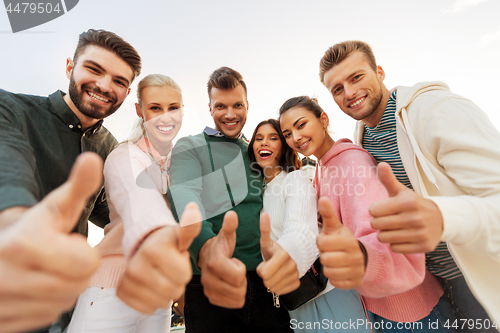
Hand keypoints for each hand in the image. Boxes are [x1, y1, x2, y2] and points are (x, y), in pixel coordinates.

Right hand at [0, 152, 101, 332]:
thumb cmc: (28, 230)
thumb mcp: (52, 207)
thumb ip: (77, 187)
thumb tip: (92, 160)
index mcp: (24, 244)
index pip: (88, 263)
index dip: (82, 251)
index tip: (63, 242)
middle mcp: (9, 277)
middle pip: (78, 284)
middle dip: (75, 270)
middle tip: (55, 257)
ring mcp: (3, 303)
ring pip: (64, 302)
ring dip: (62, 288)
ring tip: (44, 271)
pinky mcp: (3, 322)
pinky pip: (47, 317)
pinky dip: (47, 304)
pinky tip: (34, 287)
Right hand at [117, 202, 201, 313]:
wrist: (141, 247)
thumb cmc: (166, 243)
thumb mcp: (179, 235)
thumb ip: (189, 227)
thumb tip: (193, 208)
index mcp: (153, 250)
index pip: (184, 276)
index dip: (184, 268)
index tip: (176, 258)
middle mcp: (136, 265)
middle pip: (174, 291)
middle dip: (177, 282)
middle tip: (169, 269)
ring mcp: (127, 280)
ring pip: (161, 303)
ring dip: (166, 293)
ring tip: (161, 276)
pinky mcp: (122, 292)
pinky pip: (147, 309)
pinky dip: (153, 301)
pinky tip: (151, 286)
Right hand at [198, 211, 246, 307]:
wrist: (205, 257)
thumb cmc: (220, 246)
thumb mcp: (226, 235)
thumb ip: (230, 226)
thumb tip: (232, 214)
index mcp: (214, 263)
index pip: (238, 276)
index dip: (241, 268)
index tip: (234, 261)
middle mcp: (208, 279)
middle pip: (239, 289)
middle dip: (241, 279)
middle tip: (234, 269)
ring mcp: (208, 290)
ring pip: (237, 298)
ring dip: (239, 288)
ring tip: (232, 276)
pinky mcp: (211, 298)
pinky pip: (232, 304)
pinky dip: (235, 296)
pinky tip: (229, 284)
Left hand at [256, 213, 299, 294]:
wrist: (293, 254)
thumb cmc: (276, 248)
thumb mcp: (267, 240)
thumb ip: (264, 229)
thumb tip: (264, 214)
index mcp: (283, 255)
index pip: (264, 273)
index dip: (261, 269)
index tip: (264, 263)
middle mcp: (291, 266)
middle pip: (268, 282)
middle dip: (265, 276)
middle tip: (268, 268)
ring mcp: (295, 275)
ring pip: (274, 288)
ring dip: (270, 282)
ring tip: (274, 272)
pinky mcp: (297, 283)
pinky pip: (281, 291)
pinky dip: (277, 286)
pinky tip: (279, 278)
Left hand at [316, 197, 364, 288]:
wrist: (360, 256)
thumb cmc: (342, 240)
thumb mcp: (335, 227)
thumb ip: (328, 214)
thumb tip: (323, 198)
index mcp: (349, 241)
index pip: (321, 243)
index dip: (320, 242)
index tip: (327, 241)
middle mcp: (355, 257)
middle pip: (324, 259)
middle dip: (324, 255)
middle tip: (331, 252)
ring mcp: (357, 271)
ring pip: (328, 272)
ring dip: (328, 267)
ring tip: (334, 260)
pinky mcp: (356, 282)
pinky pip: (335, 283)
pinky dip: (334, 278)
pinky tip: (339, 270)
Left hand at [369, 162, 442, 252]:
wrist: (440, 219)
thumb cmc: (413, 204)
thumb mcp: (401, 191)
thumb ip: (388, 179)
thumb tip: (381, 164)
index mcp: (407, 202)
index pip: (373, 211)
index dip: (375, 211)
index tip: (384, 209)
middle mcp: (414, 218)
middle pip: (376, 225)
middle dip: (379, 223)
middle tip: (388, 220)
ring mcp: (420, 233)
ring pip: (384, 238)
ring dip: (386, 234)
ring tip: (395, 228)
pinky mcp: (423, 247)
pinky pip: (394, 249)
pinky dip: (396, 244)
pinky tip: (404, 237)